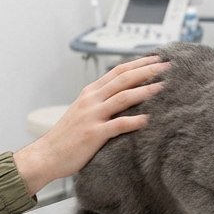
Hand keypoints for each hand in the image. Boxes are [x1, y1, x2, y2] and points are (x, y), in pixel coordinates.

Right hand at [13, 55, 168, 194]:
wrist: (47, 155)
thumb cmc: (67, 137)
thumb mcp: (82, 112)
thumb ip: (100, 102)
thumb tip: (123, 97)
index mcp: (90, 93)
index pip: (117, 71)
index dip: (138, 63)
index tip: (155, 58)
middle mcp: (91, 100)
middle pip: (123, 79)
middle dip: (147, 70)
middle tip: (166, 66)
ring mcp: (92, 116)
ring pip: (122, 98)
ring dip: (144, 90)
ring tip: (163, 86)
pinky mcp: (93, 134)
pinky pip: (117, 125)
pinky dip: (134, 121)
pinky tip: (148, 120)